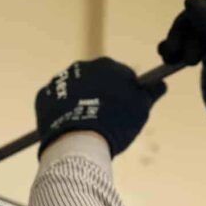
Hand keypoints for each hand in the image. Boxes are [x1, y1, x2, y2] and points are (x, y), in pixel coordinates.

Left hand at [35, 57, 166, 156]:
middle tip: (103, 120)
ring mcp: (61, 80)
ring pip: (73, 90)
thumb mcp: (141, 109)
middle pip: (94, 81)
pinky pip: (54, 101)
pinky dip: (60, 111)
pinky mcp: (43, 95)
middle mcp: (83, 66)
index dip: (122, 94)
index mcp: (108, 66)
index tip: (122, 111)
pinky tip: (68, 127)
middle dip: (98, 96)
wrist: (80, 140)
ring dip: (78, 102)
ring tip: (84, 126)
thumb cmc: (116, 124)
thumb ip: (150, 94)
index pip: (119, 76)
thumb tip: (161, 84)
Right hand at [158, 0, 205, 131]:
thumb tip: (189, 1)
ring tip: (170, 58)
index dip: (198, 15)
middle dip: (185, 31)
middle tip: (177, 53)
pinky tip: (166, 57)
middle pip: (198, 16)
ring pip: (188, 29)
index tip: (190, 33)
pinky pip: (184, 43)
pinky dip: (173, 48)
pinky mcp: (205, 56)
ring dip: (176, 40)